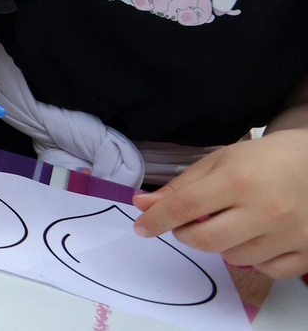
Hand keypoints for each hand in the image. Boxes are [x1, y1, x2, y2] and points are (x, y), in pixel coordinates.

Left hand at [131, 129, 307, 278]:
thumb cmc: (261, 160)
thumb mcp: (218, 162)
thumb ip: (181, 187)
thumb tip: (143, 205)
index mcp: (238, 181)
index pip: (185, 206)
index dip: (157, 219)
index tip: (141, 228)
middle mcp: (265, 209)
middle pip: (206, 240)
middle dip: (185, 235)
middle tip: (187, 225)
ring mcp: (289, 233)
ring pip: (235, 258)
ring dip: (222, 245)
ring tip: (231, 224)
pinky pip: (268, 270)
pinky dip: (256, 260)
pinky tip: (257, 239)